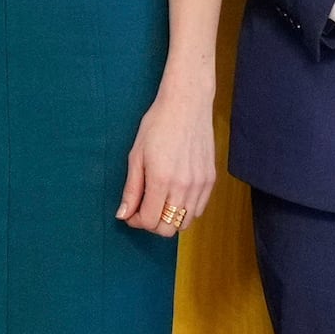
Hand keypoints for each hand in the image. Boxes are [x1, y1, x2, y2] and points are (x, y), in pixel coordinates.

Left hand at [119, 81, 216, 236]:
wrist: (187, 104)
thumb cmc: (158, 124)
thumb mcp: (136, 156)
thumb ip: (131, 189)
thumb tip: (123, 215)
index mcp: (162, 180)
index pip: (150, 221)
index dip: (136, 221)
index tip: (131, 213)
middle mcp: (184, 186)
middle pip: (168, 229)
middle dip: (152, 224)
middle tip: (144, 209)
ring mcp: (200, 184)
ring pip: (185, 223)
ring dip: (169, 218)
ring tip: (160, 201)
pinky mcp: (211, 179)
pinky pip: (198, 209)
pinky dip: (185, 210)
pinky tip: (175, 195)